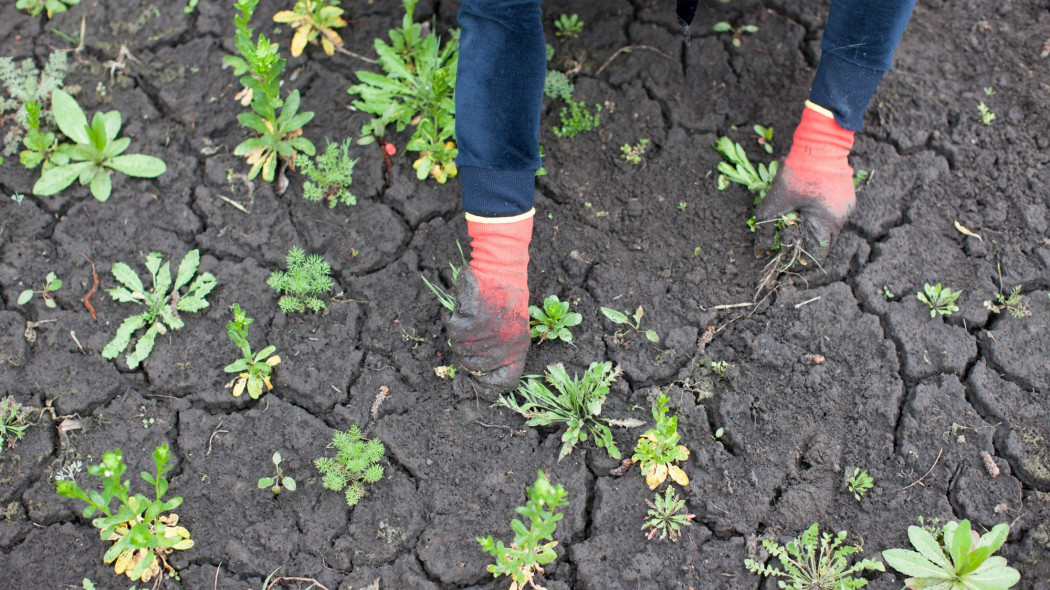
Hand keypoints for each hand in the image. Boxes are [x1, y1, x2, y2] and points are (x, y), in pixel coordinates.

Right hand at [446, 267, 529, 393]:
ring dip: (460, 335)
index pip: (504, 383)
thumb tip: (481, 370)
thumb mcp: (515, 327)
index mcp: (517, 352)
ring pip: (458, 349)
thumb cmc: (509, 296)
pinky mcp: (465, 328)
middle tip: (470, 334)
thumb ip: (502, 350)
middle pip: (472, 367)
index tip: (477, 383)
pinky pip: (452, 330)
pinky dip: (454, 318)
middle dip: (466, 353)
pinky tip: (466, 307)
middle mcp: (499, 351)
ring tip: (473, 316)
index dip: (488, 387)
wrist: (501, 272)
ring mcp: (481, 341)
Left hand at [756, 104, 855, 245]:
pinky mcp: (846, 196)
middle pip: (821, 242)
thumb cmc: (798, 172)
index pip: (816, 256)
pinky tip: (804, 205)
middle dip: (802, 243)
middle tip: (784, 239)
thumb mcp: (776, 200)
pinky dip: (817, 214)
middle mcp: (843, 219)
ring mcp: (847, 207)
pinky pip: (831, 213)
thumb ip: (766, 226)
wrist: (820, 141)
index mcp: (828, 224)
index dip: (798, 260)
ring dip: (810, 227)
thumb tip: (760, 251)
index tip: (783, 259)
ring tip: (793, 219)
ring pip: (827, 227)